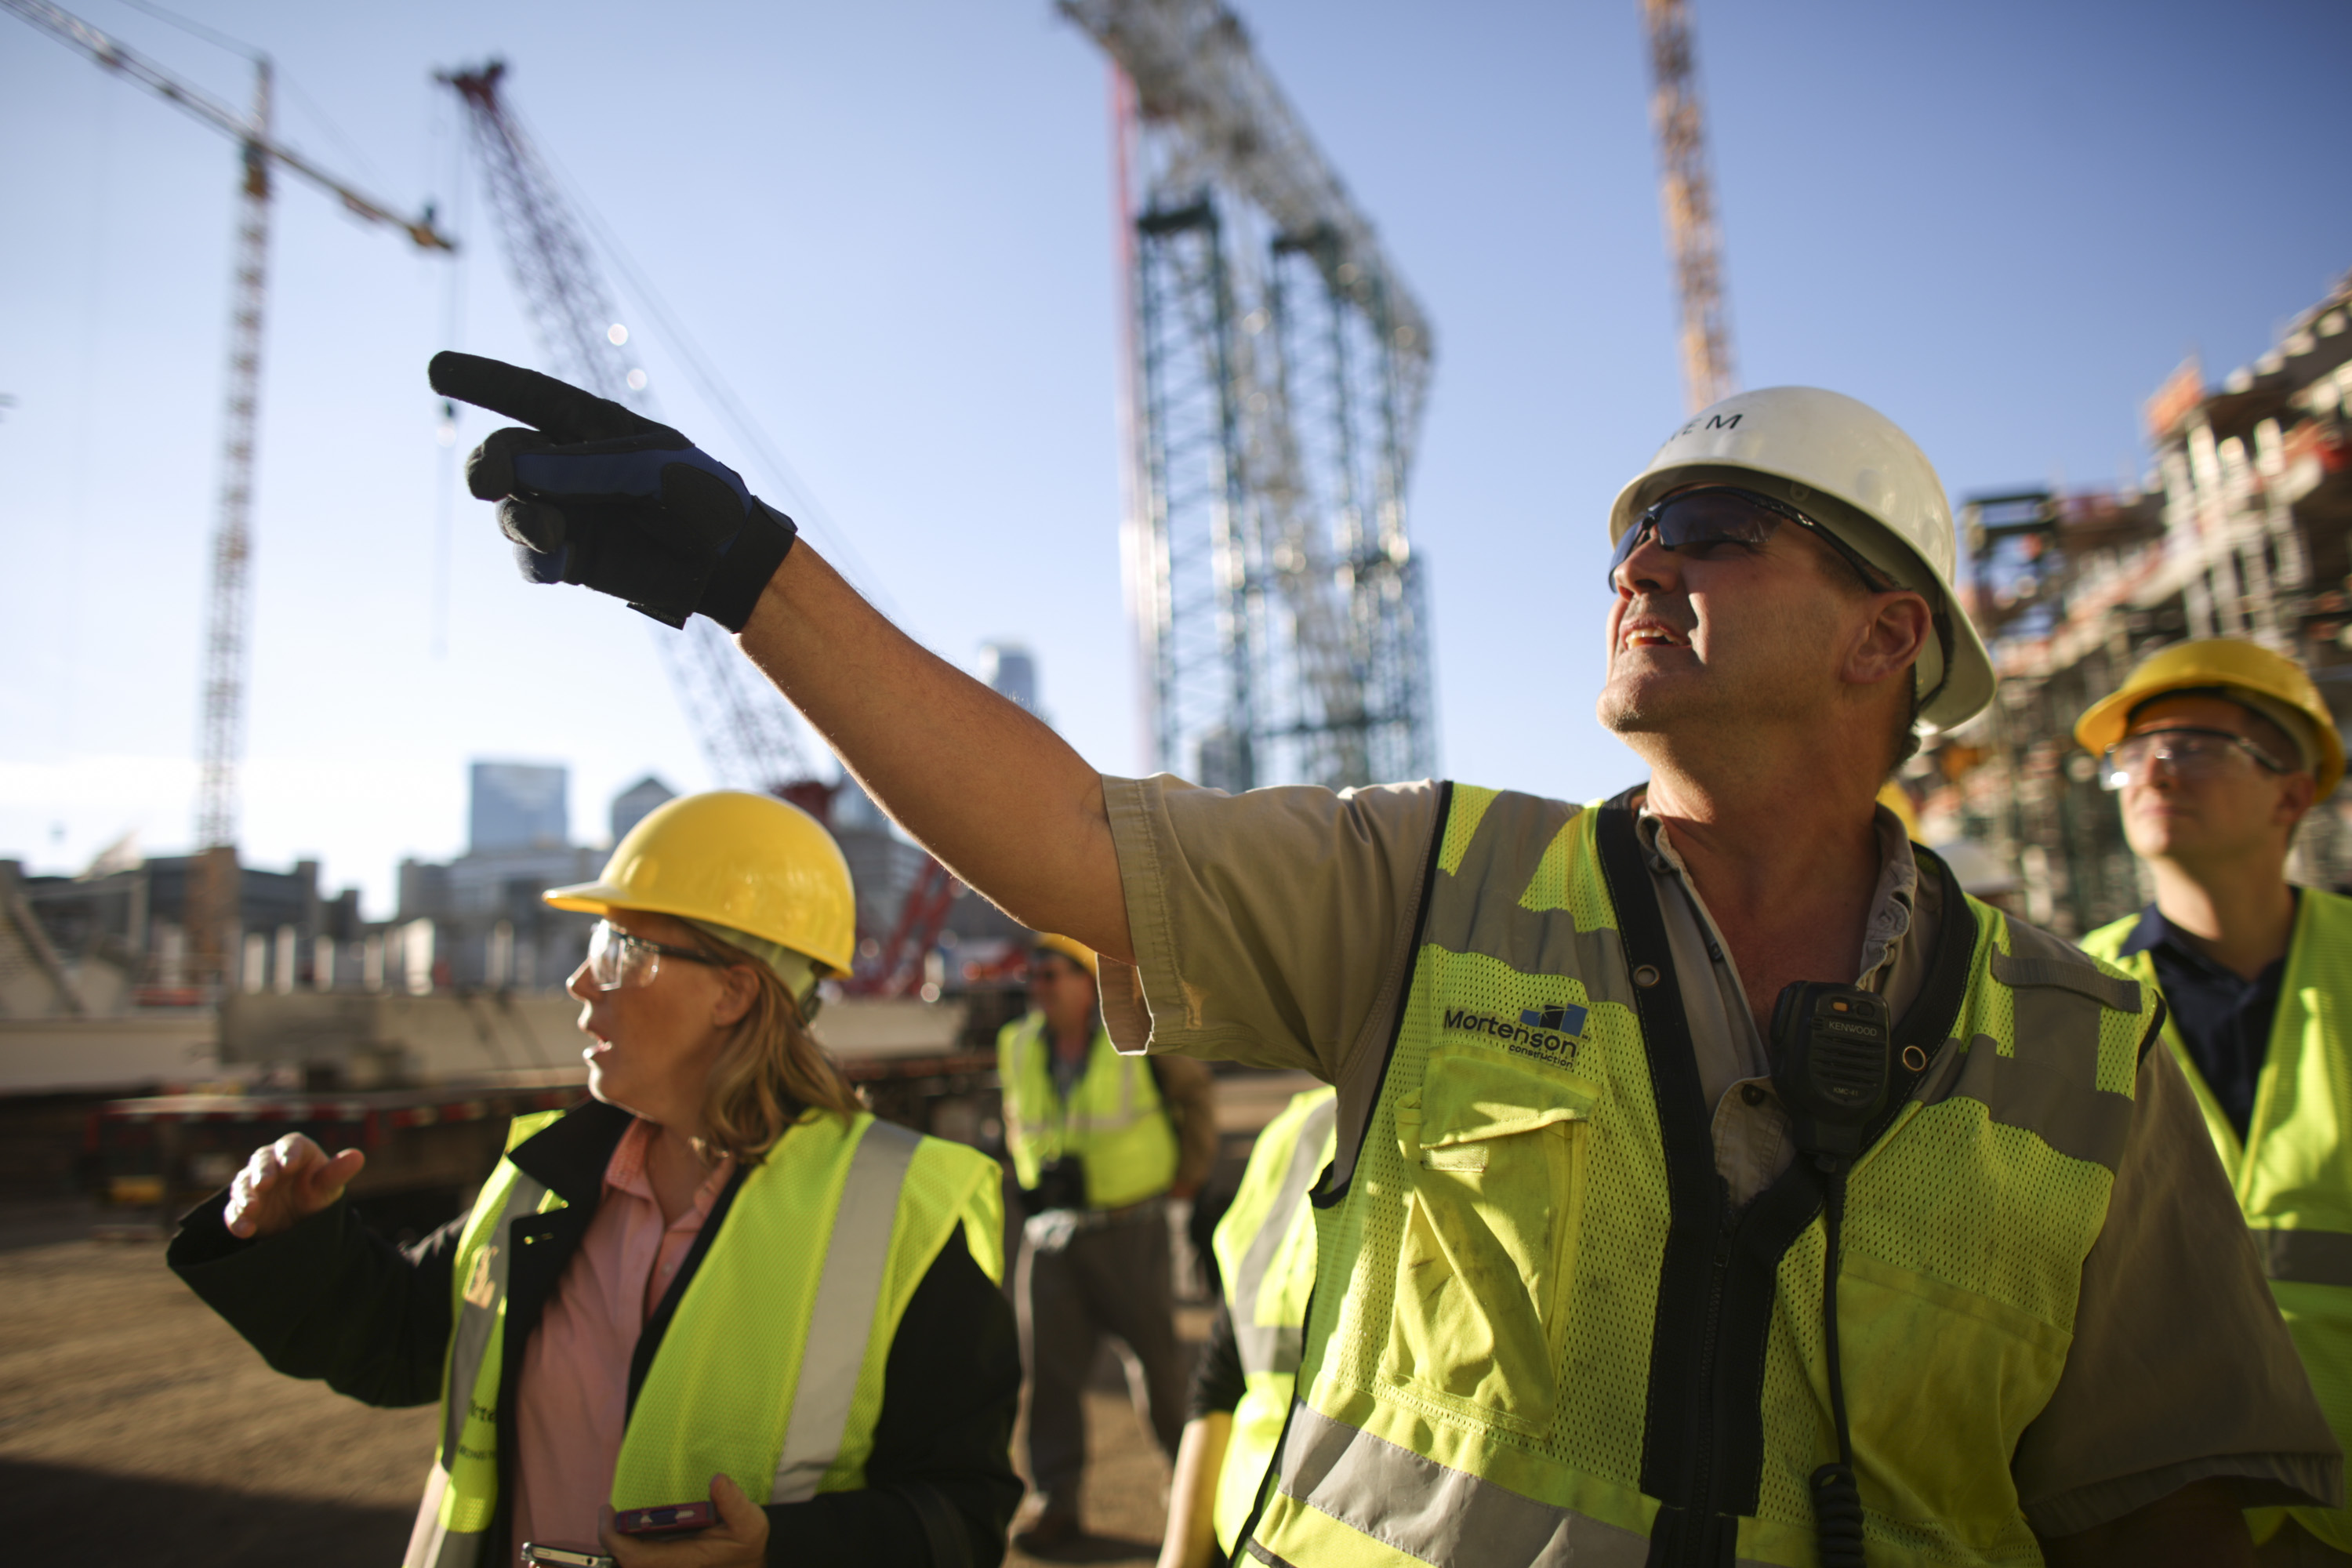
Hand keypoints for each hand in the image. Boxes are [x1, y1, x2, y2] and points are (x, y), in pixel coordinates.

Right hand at [223, 1134, 364, 1238]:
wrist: (299, 1218)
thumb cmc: (317, 1192)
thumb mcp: (329, 1186)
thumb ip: (338, 1172)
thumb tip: (358, 1156)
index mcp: (294, 1151)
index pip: (290, 1145)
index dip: (289, 1153)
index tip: (290, 1165)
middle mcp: (270, 1163)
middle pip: (262, 1161)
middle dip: (263, 1172)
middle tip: (265, 1183)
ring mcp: (252, 1184)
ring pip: (243, 1184)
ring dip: (246, 1195)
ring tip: (252, 1207)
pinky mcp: (242, 1207)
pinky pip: (234, 1212)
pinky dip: (237, 1220)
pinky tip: (245, 1230)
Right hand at [426, 352, 796, 630]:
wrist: (728, 559)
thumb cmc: (699, 497)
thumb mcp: (653, 470)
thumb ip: (588, 468)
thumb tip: (518, 477)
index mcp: (589, 425)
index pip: (526, 395)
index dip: (482, 381)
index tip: (437, 368)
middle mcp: (566, 465)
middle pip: (502, 457)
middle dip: (489, 467)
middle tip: (490, 482)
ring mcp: (563, 511)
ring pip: (510, 510)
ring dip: (519, 518)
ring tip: (549, 532)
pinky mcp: (569, 557)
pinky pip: (530, 559)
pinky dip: (536, 558)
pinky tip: (556, 556)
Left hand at [602, 1474, 768, 1567]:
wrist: (752, 1564)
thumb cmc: (747, 1545)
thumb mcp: (750, 1523)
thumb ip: (733, 1502)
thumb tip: (717, 1480)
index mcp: (681, 1560)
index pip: (634, 1557)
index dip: (613, 1537)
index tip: (608, 1511)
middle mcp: (670, 1566)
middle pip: (625, 1561)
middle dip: (611, 1538)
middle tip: (609, 1512)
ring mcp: (668, 1565)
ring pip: (631, 1562)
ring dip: (619, 1542)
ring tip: (616, 1517)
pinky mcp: (669, 1563)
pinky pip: (641, 1559)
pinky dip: (631, 1543)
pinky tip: (636, 1526)